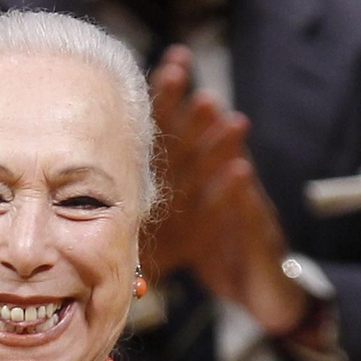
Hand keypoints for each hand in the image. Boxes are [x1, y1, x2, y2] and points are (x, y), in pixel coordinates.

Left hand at [145, 47, 305, 335]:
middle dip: (185, 103)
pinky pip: (248, 214)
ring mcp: (239, 208)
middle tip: (175, 63)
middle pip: (198, 141)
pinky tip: (239, 171)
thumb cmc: (222, 265)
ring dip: (217, 137)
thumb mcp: (175, 249)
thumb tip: (94, 223)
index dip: (160, 107)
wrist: (266, 297)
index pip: (172, 141)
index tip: (145, 70)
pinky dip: (242, 195)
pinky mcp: (257, 237)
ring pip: (226, 166)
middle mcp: (216, 189)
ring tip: (210, 105)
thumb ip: (142, 232)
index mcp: (192, 189)